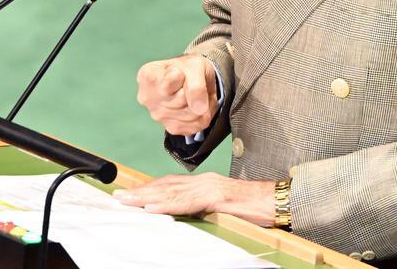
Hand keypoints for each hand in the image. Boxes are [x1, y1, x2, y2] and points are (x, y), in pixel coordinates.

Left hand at [113, 173, 275, 226]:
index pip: (171, 184)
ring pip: (172, 192)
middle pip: (166, 186)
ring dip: (146, 197)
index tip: (130, 194)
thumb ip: (205, 206)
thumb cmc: (255, 206)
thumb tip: (187, 214)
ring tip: (127, 201)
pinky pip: (187, 203)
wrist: (277, 200)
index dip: (149, 188)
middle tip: (118, 196)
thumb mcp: (224, 207)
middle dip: (140, 192)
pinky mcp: (217, 198)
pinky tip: (152, 209)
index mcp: (205, 183)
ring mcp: (210, 187)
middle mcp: (204, 181)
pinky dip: (167, 206)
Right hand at [136, 54, 217, 135]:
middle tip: (190, 82)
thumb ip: (196, 85)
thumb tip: (199, 109)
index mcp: (147, 76)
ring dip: (203, 103)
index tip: (180, 72)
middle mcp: (148, 98)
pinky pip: (197, 124)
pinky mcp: (172, 128)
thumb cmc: (188, 68)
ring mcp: (158, 116)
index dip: (182, 76)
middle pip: (181, 99)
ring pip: (191, 114)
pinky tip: (196, 104)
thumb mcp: (195, 65)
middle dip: (193, 90)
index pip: (169, 82)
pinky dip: (204, 114)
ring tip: (196, 93)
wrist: (193, 77)